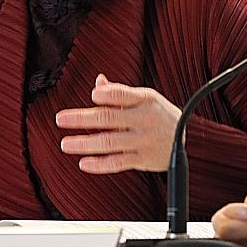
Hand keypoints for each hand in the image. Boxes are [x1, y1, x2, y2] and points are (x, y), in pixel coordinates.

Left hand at [55, 74, 179, 172]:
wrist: (185, 137)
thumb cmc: (158, 114)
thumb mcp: (145, 97)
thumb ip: (119, 92)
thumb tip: (98, 82)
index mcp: (145, 100)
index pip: (124, 95)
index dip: (108, 95)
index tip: (93, 95)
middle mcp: (144, 119)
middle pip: (109, 118)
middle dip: (82, 119)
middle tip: (61, 119)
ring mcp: (143, 140)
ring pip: (109, 142)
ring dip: (85, 143)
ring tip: (66, 143)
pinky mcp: (142, 158)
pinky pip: (117, 163)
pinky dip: (99, 164)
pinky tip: (84, 163)